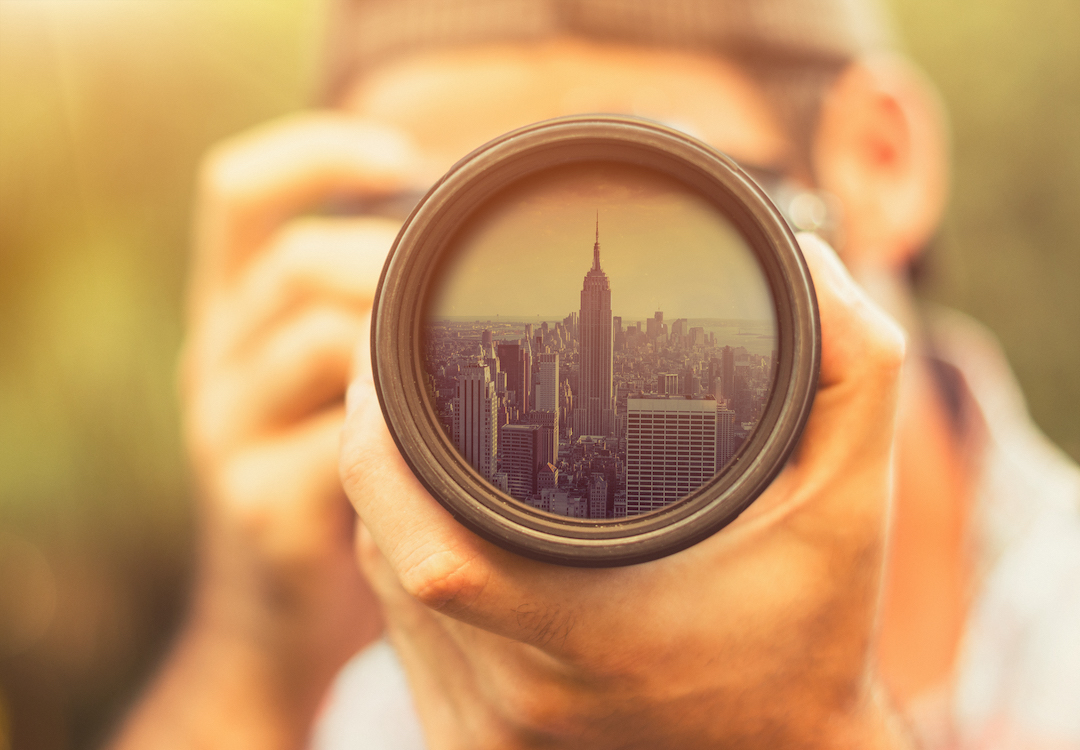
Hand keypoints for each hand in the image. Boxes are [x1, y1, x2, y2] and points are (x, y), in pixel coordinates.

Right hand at [111, 113, 416, 748]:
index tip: (403, 159)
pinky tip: (436, 455)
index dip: (316, 155)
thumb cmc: (328, 484)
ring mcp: (225, 436)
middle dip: (393, 266)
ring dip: (401, 346)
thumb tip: (471, 250)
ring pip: (317, 340)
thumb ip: (368, 319)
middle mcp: (214, 361)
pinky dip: (398, 436)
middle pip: (293, 262)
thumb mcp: (329, 389)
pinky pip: (338, 446)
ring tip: (462, 373)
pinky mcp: (257, 509)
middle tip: (467, 293)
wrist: (273, 623)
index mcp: (231, 316)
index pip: (238, 193)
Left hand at [340, 234, 912, 747]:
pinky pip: (401, 629)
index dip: (379, 447)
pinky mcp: (472, 741)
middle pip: (387, 549)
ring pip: (385, 588)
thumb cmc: (812, 643)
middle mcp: (515, 697)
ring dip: (389, 498)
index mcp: (585, 633)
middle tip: (401, 365)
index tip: (391, 359)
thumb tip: (803, 256)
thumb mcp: (853, 508)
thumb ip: (854, 374)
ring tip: (418, 422)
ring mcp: (484, 729)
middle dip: (378, 447)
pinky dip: (405, 555)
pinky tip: (437, 507)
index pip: (426, 549)